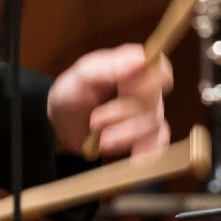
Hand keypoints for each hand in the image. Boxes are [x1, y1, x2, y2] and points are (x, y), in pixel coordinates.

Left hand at [47, 43, 172, 158]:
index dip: (152, 79)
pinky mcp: (145, 136)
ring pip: (153, 124)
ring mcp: (146, 113)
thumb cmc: (72, 93)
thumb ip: (109, 66)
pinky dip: (148, 152)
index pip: (158, 68)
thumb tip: (140, 61)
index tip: (131, 89)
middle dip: (124, 113)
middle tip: (95, 120)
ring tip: (102, 140)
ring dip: (126, 134)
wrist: (62, 125)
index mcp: (132, 67)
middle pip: (153, 100)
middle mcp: (145, 89)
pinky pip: (158, 144)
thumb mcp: (82, 76)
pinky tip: (134, 159)